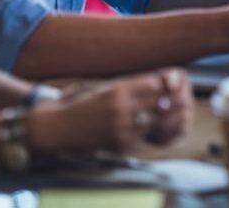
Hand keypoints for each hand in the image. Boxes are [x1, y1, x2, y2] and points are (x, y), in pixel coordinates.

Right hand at [28, 69, 193, 154]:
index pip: (155, 85)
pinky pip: (140, 140)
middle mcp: (121, 107)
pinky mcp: (119, 144)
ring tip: (156, 120)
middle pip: (158, 104)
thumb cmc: (83, 104)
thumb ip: (130, 87)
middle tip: (168, 105)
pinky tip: (138, 133)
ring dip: (155, 122)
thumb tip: (158, 84)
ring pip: (152, 124)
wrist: (59, 126)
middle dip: (164, 105)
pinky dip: (142, 137)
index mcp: (118, 89)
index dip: (161, 87)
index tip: (164, 89)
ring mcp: (121, 127)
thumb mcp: (105, 88)